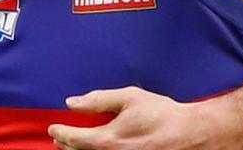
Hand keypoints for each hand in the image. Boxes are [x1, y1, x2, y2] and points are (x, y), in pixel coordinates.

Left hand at [48, 87, 235, 149]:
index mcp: (107, 140)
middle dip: (66, 146)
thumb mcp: (129, 97)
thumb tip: (72, 102)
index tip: (53, 128)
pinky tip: (98, 148)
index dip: (60, 133)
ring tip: (73, 146)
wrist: (189, 134)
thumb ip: (98, 99)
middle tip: (60, 138)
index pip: (73, 139)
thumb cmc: (161, 114)